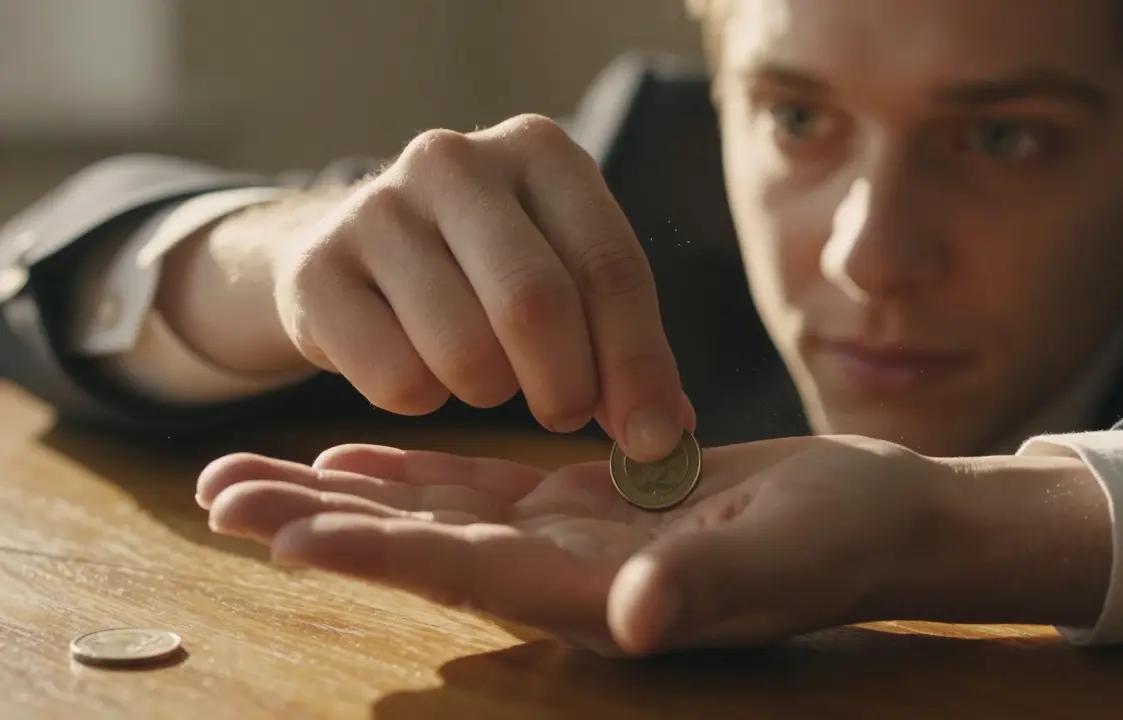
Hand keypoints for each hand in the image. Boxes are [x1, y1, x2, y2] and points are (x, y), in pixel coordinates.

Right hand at [159, 115, 692, 460]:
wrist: (352, 253)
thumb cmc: (484, 271)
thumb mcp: (564, 279)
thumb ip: (622, 346)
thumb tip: (669, 437)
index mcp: (540, 149)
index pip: (610, 266)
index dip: (639, 363)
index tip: (653, 438)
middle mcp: (455, 161)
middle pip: (535, 303)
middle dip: (567, 387)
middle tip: (567, 418)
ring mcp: (376, 208)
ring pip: (465, 351)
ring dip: (491, 394)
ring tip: (487, 379)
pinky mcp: (316, 270)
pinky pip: (397, 381)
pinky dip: (423, 402)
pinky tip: (420, 369)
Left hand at [196, 436, 965, 655]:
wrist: (877, 518)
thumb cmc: (845, 539)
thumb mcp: (784, 556)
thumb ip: (703, 586)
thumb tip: (634, 618)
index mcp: (600, 594)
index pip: (467, 573)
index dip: (377, 554)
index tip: (282, 531)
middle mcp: (564, 577)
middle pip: (420, 550)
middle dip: (319, 524)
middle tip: (216, 492)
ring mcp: (568, 540)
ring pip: (436, 517)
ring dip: (344, 498)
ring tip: (255, 474)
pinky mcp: (584, 501)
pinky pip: (483, 486)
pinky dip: (414, 474)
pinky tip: (355, 458)